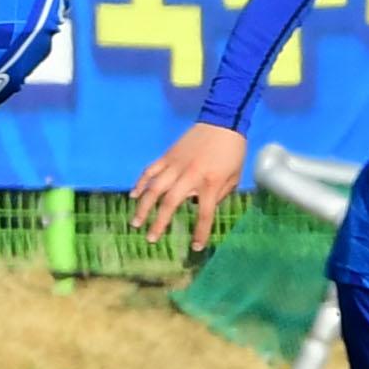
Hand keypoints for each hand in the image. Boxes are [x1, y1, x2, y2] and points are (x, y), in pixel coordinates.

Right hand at [130, 122, 248, 251]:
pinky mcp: (168, 156)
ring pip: (154, 188)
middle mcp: (190, 176)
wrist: (223, 121)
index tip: (196, 247)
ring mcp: (176, 165)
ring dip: (143, 206)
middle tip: (151, 238)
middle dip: (159, 223)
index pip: (204, 214)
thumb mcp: (234, 178)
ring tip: (136, 222)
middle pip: (170, 203)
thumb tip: (200, 207)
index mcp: (210, 183)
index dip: (200, 232)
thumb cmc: (232, 152)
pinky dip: (141, 183)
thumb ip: (219, 196)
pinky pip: (150, 171)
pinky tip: (134, 195)